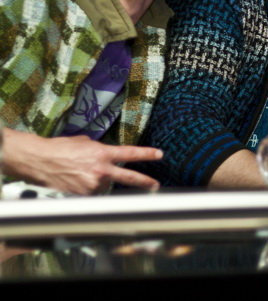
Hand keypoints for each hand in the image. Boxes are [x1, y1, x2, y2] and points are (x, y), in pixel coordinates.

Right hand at [3, 129, 162, 194]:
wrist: (38, 160)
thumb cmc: (59, 148)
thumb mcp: (84, 143)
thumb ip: (98, 149)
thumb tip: (105, 154)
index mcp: (102, 153)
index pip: (130, 153)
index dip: (146, 154)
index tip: (159, 154)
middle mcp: (100, 170)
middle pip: (128, 178)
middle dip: (144, 182)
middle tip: (155, 185)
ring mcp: (92, 184)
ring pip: (104, 186)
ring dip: (98, 182)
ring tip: (81, 174)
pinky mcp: (82, 196)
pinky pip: (92, 194)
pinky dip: (88, 189)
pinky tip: (76, 181)